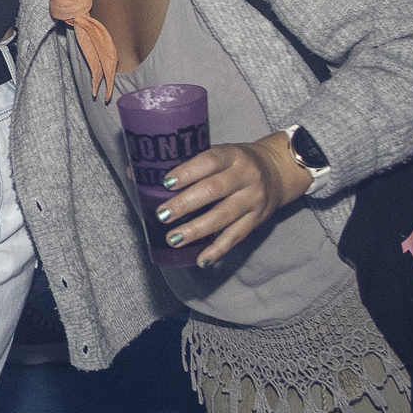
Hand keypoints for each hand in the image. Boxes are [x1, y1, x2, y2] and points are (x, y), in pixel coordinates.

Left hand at [151, 134, 313, 267]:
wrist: (277, 171)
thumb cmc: (233, 162)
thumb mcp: (216, 153)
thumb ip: (182, 163)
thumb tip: (134, 171)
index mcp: (232, 155)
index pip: (209, 161)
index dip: (187, 172)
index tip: (165, 183)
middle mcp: (245, 176)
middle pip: (214, 190)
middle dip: (186, 204)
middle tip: (162, 215)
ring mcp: (252, 199)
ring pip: (224, 216)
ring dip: (197, 230)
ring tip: (173, 239)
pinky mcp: (256, 220)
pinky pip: (236, 237)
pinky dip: (217, 250)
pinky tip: (201, 259)